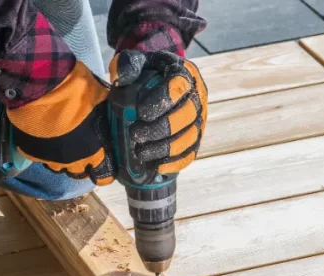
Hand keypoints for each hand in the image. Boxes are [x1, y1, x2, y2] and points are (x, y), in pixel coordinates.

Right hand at [5, 61, 115, 184]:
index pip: (103, 175)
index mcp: (93, 151)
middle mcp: (72, 161)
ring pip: (58, 167)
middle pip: (79, 173)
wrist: (40, 88)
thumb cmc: (76, 92)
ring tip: (60, 144)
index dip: (104, 170)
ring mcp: (50, 159)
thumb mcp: (99, 98)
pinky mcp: (30, 152)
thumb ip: (105, 111)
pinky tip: (43, 139)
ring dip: (61, 158)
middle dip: (81, 164)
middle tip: (81, 151)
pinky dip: (42, 150)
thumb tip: (115, 108)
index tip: (103, 162)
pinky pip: (39, 157)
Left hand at [109, 49, 206, 173]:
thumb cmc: (144, 72)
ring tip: (141, 152)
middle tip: (135, 134)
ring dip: (165, 148)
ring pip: (189, 137)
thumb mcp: (135, 61)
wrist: (156, 84)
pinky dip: (175, 162)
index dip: (162, 100)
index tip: (141, 112)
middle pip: (186, 116)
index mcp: (185, 73)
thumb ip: (127, 65)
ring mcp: (200, 119)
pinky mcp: (196, 137)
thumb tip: (123, 79)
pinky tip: (157, 166)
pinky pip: (191, 153)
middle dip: (160, 129)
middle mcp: (198, 96)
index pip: (179, 85)